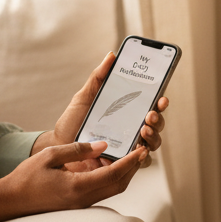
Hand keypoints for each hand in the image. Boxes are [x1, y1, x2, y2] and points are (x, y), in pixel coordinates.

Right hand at [0, 141, 149, 221]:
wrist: (10, 201)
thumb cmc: (26, 177)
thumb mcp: (50, 156)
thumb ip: (78, 150)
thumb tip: (104, 145)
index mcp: (77, 187)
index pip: (113, 174)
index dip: (131, 162)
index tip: (142, 149)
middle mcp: (83, 200)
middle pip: (119, 185)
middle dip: (133, 168)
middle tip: (141, 150)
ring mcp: (81, 205)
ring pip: (112, 190)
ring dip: (123, 174)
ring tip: (129, 156)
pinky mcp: (77, 205)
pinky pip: (101, 192)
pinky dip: (111, 179)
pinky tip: (109, 166)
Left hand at [36, 52, 169, 169]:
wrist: (59, 148)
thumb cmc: (73, 122)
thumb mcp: (84, 97)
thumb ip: (98, 77)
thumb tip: (112, 56)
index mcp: (127, 113)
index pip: (150, 106)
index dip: (160, 102)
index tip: (161, 96)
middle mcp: (131, 130)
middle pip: (156, 124)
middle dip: (158, 119)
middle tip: (150, 114)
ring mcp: (129, 148)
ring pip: (152, 143)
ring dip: (153, 136)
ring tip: (144, 130)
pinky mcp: (123, 165)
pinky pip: (140, 163)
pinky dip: (142, 157)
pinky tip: (137, 151)